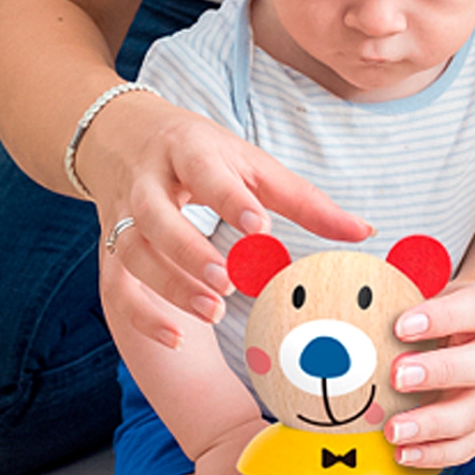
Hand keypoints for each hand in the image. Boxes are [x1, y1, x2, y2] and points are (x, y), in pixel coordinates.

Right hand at [92, 93, 370, 346]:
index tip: (258, 226)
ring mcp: (122, 214)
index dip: (230, 198)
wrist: (123, 137)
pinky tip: (176, 338)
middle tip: (228, 282)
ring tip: (212, 310)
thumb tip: (365, 232)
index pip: (205, 171)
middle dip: (188, 250)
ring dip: (169, 284)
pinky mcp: (109, 247)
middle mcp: (148, 180)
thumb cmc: (203, 154)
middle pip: (156, 215)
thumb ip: (305, 201)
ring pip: (131, 251)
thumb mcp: (253, 165)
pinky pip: (116, 286)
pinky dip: (142, 315)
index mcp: (189, 149)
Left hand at [382, 279, 474, 470]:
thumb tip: (357, 313)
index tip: (401, 326)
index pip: (474, 308)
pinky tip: (404, 453)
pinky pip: (468, 446)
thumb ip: (406, 304)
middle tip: (398, 376)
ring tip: (394, 430)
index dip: (440, 317)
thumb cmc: (447, 315)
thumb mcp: (434, 295)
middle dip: (439, 372)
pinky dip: (435, 453)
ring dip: (433, 424)